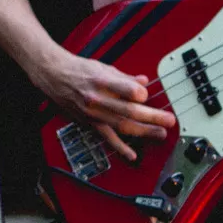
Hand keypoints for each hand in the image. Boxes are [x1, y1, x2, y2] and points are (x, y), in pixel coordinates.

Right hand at [34, 47, 175, 162]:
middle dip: (152, 116)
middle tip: (169, 120)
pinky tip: (132, 155)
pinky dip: (120, 147)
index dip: (139, 93)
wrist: (54, 76)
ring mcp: (93, 112)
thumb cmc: (78, 70)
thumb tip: (144, 82)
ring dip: (143, 132)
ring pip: (121, 125)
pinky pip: (106, 137)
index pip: (125, 88)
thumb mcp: (103, 67)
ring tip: (160, 134)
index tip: (148, 95)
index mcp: (102, 80)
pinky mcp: (89, 122)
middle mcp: (98, 98)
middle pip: (128, 110)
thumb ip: (125, 78)